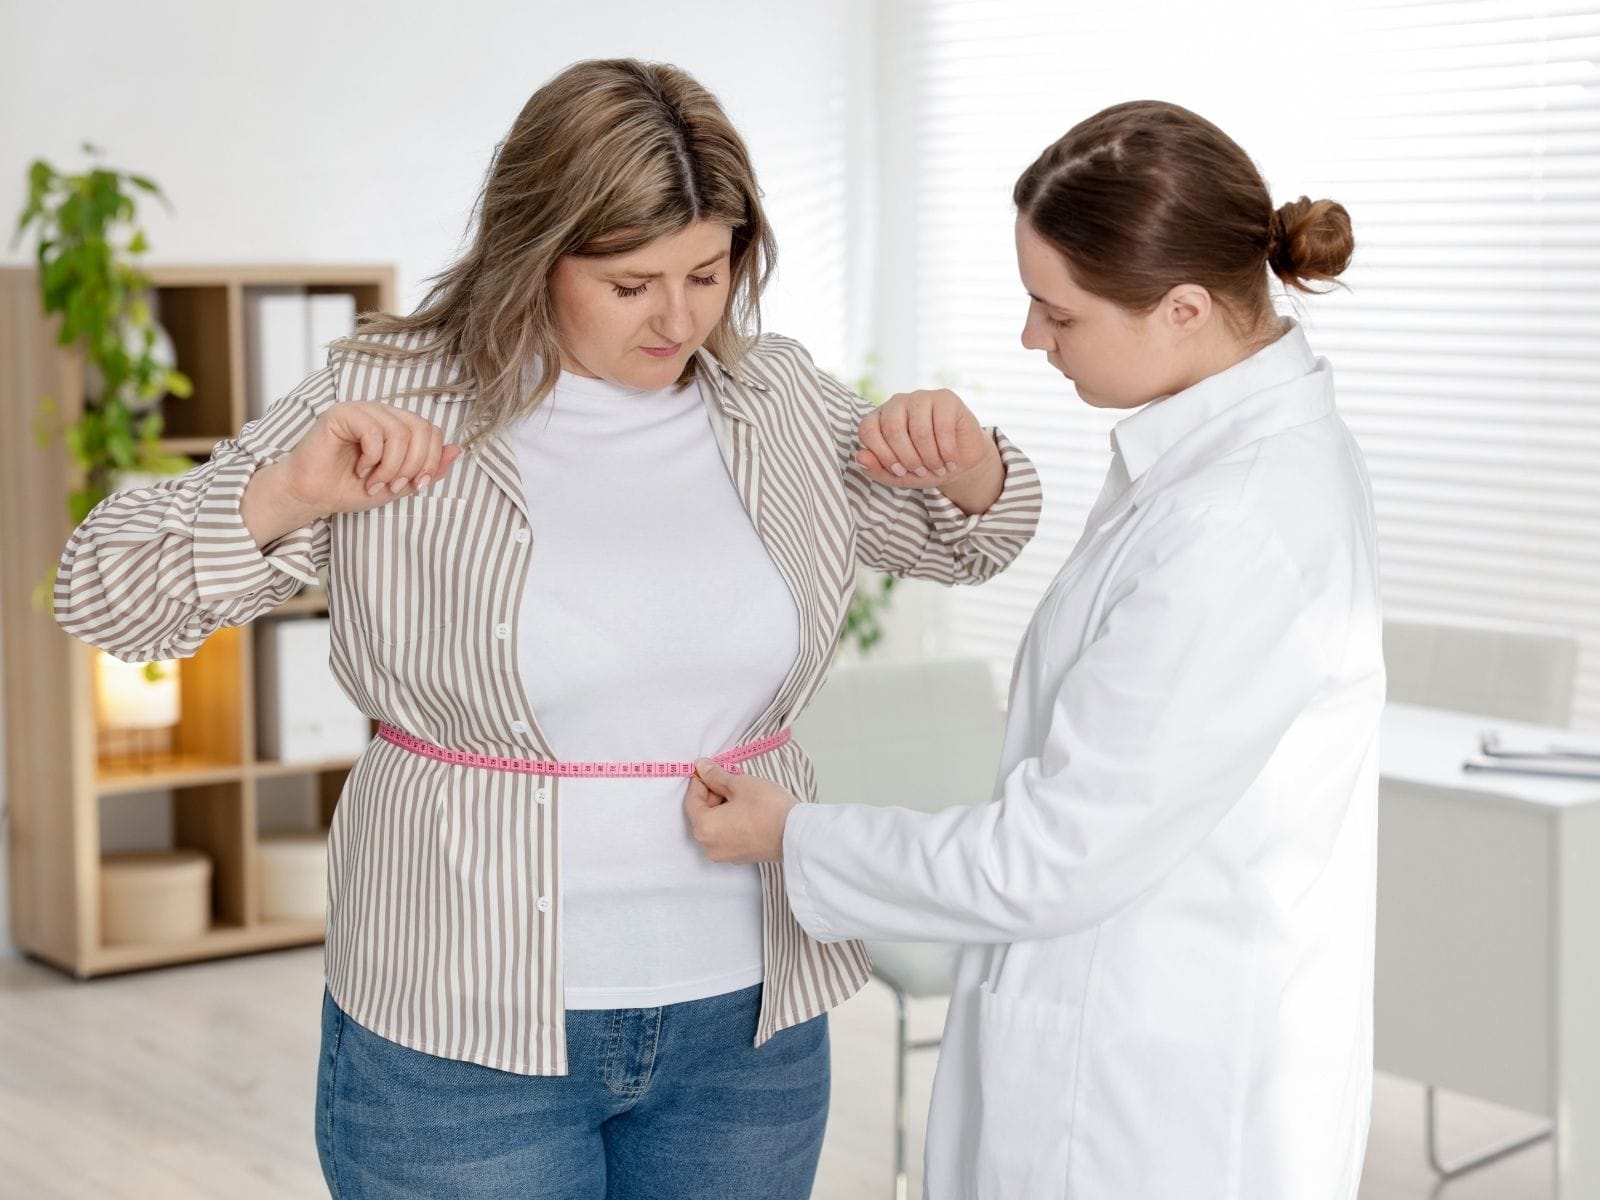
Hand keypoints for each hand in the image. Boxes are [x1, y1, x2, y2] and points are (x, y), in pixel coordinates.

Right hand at [243, 402, 462, 545]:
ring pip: (400, 432)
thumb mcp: (401, 484)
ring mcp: (363, 410)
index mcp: (398, 425)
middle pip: (422, 429)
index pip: (432, 431)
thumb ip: (429, 469)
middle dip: (413, 466)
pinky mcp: (342, 413)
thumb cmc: (352, 487)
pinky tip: (360, 469)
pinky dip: (372, 458)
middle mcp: (383, 413)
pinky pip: (374, 431)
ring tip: (373, 481)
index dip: (431, 462)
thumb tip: (457, 449)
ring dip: (391, 466)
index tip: (416, 485)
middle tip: (393, 485)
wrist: (315, 496)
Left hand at [684, 758, 798, 863]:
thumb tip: (701, 767)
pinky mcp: (740, 858)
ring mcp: (725, 855)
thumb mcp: (740, 784)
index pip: (691, 800)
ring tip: (741, 794)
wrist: (796, 834)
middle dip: (712, 795)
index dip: (700, 781)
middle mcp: (709, 846)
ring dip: (722, 808)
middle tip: (729, 780)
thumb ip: (716, 775)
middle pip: (702, 814)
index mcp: (704, 828)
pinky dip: (730, 822)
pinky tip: (747, 810)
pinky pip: (726, 836)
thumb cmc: (767, 807)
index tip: (710, 769)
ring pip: (714, 826)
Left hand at [857, 388, 994, 488]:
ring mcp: (921, 397)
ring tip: (938, 468)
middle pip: (893, 429)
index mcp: (879, 417)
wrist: (958, 462)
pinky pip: (942, 426)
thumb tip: (860, 457)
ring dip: (930, 457)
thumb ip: (876, 469)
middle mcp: (897, 403)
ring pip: (919, 430)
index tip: (899, 471)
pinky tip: (950, 460)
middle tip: (921, 472)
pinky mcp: (945, 398)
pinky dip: (946, 451)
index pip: (868, 430)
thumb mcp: (898, 475)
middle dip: (908, 459)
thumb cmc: (924, 466)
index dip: (883, 455)